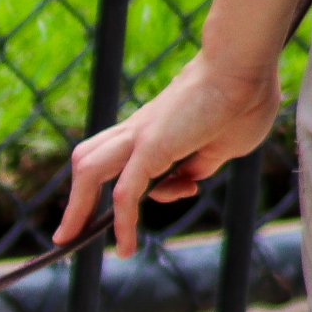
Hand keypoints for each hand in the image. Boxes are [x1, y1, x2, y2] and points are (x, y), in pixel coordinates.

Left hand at [56, 54, 283, 252]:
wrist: (245, 65)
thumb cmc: (245, 99)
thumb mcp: (223, 146)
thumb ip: (200, 165)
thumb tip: (186, 182)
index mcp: (153, 129)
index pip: (127, 162)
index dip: (144, 185)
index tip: (187, 189)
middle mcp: (137, 131)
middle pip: (89, 160)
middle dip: (76, 197)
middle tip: (66, 231)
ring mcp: (140, 136)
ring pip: (90, 171)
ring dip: (78, 207)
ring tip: (70, 239)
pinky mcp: (151, 147)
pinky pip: (127, 193)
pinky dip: (122, 221)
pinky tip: (126, 246)